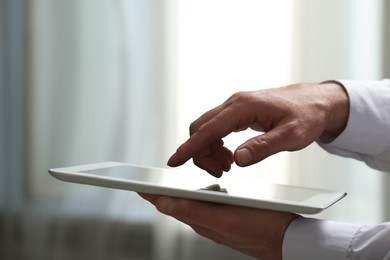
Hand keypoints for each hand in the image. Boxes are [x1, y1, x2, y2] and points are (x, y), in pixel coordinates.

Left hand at [139, 193, 299, 258]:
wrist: (287, 239)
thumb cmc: (260, 230)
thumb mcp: (225, 219)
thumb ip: (194, 211)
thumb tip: (163, 203)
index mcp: (200, 220)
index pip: (166, 204)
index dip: (149, 193)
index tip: (134, 182)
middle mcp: (204, 220)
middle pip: (176, 202)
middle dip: (162, 189)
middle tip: (147, 176)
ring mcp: (215, 218)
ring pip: (191, 201)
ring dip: (180, 190)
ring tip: (168, 180)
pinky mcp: (226, 215)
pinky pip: (206, 202)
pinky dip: (199, 192)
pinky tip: (202, 186)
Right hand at [168, 83, 348, 176]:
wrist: (316, 101)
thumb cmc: (307, 116)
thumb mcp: (291, 136)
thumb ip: (264, 147)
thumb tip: (238, 159)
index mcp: (244, 107)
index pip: (208, 130)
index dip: (189, 148)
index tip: (174, 161)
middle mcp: (234, 104)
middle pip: (201, 128)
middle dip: (200, 153)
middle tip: (221, 173)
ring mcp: (235, 106)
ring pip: (206, 128)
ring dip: (208, 150)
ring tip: (227, 166)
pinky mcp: (237, 111)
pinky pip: (216, 128)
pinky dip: (215, 144)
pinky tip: (229, 156)